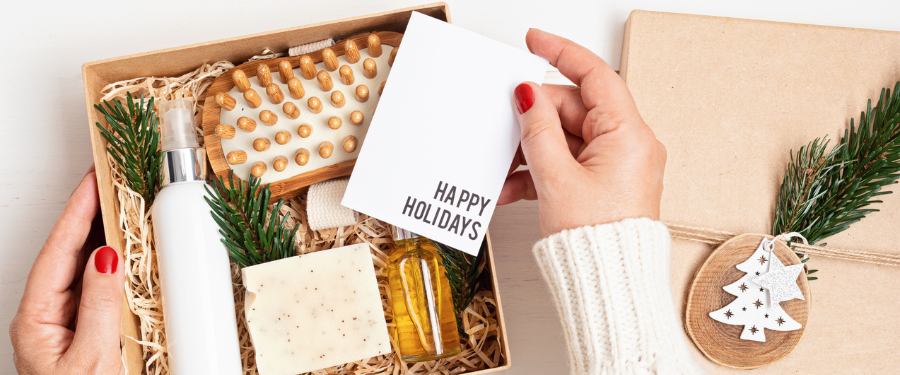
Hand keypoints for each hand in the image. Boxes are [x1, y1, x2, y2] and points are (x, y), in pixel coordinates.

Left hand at [9, 166, 125, 374]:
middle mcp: (48, 317)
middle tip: (111, 181)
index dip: (77, 212)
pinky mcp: (88, 331)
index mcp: (37, 319)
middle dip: (89, 215)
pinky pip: (100, 288)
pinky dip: (116, 265)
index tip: (93, 180)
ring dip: (104, 237)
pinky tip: (130, 253)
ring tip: (123, 206)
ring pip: (84, 268)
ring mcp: (67, 323)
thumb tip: (106, 257)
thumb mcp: (93, 357)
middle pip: (67, 253)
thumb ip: (99, 305)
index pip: (58, 252)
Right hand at [499, 29, 665, 236]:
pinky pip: (570, 164)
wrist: (608, 288)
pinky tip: (514, 187)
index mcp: (629, 135)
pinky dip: (542, 171)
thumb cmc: (596, 240)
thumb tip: (528, 96)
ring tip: (506, 168)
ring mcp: (618, 166)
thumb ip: (537, 130)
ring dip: (533, 151)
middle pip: (574, 109)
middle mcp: (630, 146)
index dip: (561, 52)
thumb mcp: (556, 177)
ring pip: (567, 139)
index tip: (533, 41)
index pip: (595, 76)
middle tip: (504, 125)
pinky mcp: (606, 184)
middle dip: (535, 119)